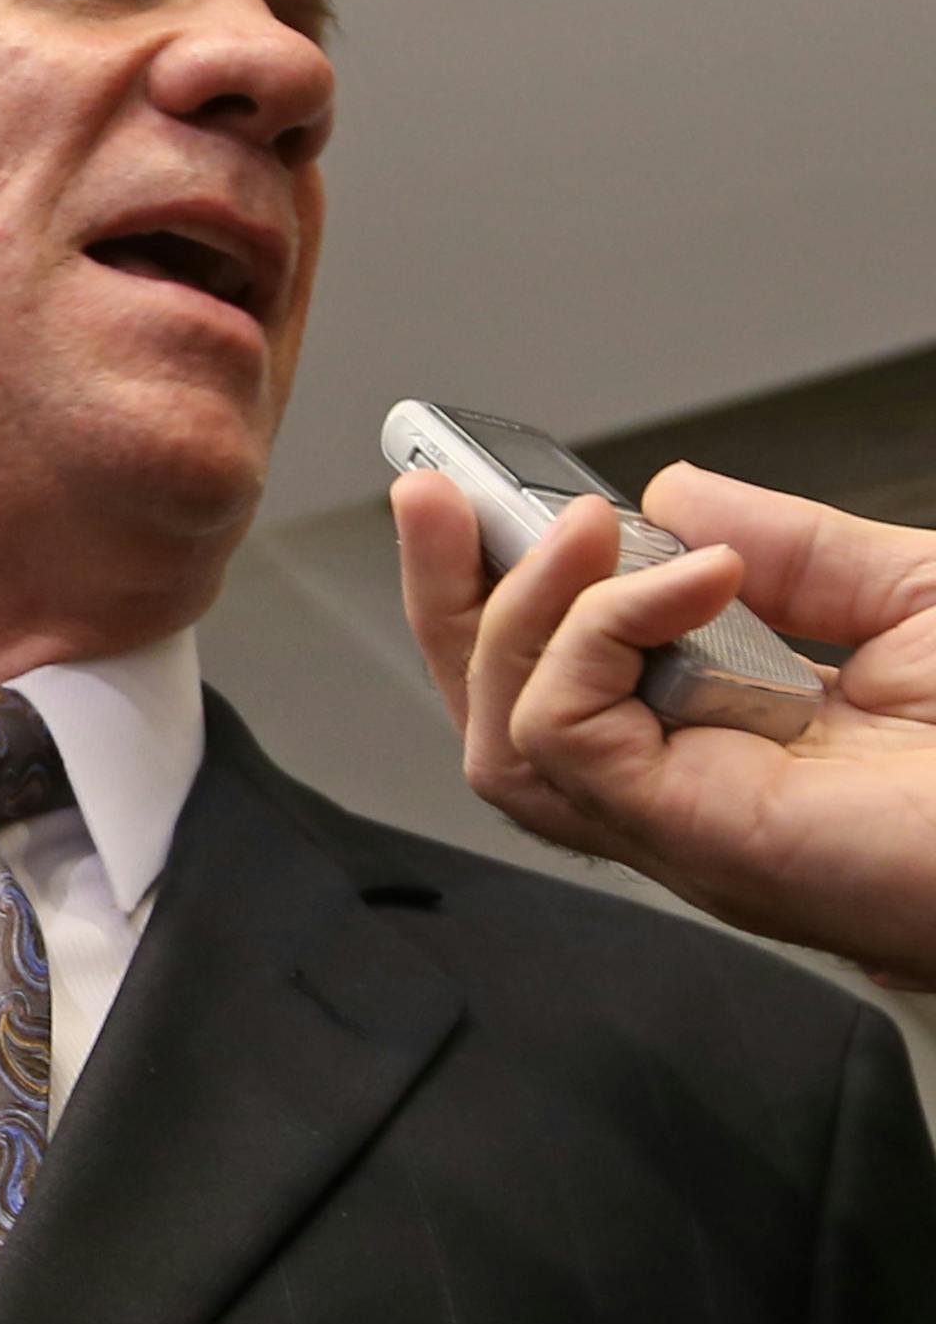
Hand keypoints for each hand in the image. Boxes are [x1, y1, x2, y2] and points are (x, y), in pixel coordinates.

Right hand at [393, 462, 935, 983]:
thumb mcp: (911, 598)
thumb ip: (797, 544)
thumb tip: (678, 493)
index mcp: (719, 743)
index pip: (552, 677)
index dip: (494, 587)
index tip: (469, 490)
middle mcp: (677, 794)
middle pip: (490, 711)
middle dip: (445, 593)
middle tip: (435, 492)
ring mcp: (676, 823)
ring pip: (501, 731)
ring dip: (513, 612)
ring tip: (579, 530)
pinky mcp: (692, 833)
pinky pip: (569, 729)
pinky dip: (597, 633)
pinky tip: (690, 578)